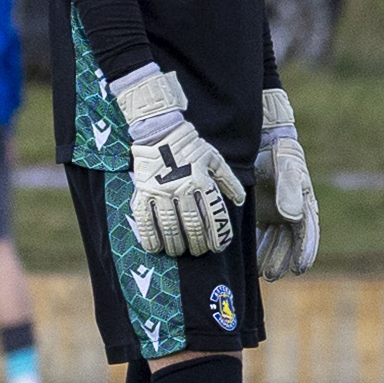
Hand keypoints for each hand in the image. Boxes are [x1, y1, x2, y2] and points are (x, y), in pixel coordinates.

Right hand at [131, 122, 245, 256]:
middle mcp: (181, 186)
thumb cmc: (190, 146)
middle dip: (197, 243)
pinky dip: (150, 237)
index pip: (213, 213)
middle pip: (192, 224)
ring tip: (179, 251)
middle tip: (199, 251)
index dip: (218, 234)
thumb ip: (228, 180)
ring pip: (169, 226)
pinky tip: (155, 248)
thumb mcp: (214, 158)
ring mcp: (160, 190)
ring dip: (175, 244)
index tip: (218, 246)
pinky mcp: (143, 192)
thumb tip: (240, 201)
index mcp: (200, 179)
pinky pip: (145, 220)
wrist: (159, 131)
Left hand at [254, 90, 319, 278]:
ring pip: (275, 242)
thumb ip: (289, 189)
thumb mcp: (286, 167)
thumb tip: (293, 216)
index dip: (304, 252)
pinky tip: (248, 260)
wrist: (263, 139)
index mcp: (304, 205)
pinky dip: (257, 247)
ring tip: (261, 273)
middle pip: (289, 243)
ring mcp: (276, 214)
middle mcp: (292, 213)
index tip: (299, 269)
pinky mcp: (261, 212)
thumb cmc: (279, 152)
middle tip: (272, 275)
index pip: (307, 233)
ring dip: (269, 257)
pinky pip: (260, 235)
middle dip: (282, 259)